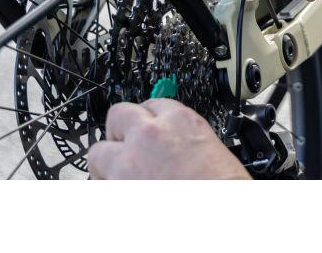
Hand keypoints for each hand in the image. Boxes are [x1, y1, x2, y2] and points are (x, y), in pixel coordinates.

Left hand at [88, 99, 249, 179]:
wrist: (221, 216)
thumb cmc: (223, 188)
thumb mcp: (208, 148)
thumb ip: (182, 138)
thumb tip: (169, 145)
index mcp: (180, 121)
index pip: (151, 104)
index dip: (148, 119)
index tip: (146, 127)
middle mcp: (150, 135)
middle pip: (119, 115)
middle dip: (121, 131)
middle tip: (128, 146)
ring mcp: (128, 163)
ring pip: (98, 150)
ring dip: (107, 161)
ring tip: (118, 174)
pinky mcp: (116, 190)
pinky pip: (100, 185)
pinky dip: (108, 189)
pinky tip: (122, 194)